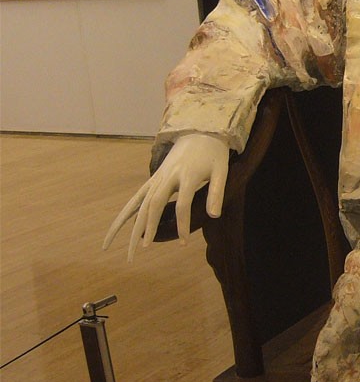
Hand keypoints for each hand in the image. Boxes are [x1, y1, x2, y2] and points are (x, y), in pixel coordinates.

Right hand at [103, 133, 230, 260]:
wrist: (199, 132)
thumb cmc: (213, 154)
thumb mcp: (221, 171)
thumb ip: (217, 193)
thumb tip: (214, 216)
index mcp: (186, 175)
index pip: (182, 204)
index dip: (182, 224)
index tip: (183, 243)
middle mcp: (167, 176)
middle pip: (153, 204)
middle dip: (147, 227)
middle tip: (143, 250)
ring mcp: (157, 178)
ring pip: (140, 202)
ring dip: (128, 223)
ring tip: (116, 243)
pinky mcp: (153, 179)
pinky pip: (136, 197)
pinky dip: (125, 213)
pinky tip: (116, 227)